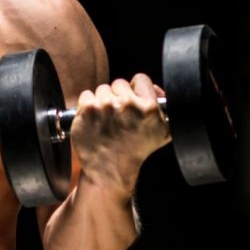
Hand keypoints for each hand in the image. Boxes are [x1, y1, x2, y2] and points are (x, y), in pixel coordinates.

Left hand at [71, 74, 169, 194]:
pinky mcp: (86, 110)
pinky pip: (86, 95)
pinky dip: (88, 106)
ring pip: (102, 89)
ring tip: (106, 120)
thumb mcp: (162, 132)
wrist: (109, 170)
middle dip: (119, 96)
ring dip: (103, 101)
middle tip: (118, 116)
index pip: (141, 79)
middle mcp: (126, 105)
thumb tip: (154, 87)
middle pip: (119, 83)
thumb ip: (163, 107)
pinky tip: (94, 120)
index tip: (132, 101)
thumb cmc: (135, 151)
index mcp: (148, 108)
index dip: (136, 89)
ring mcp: (105, 106)